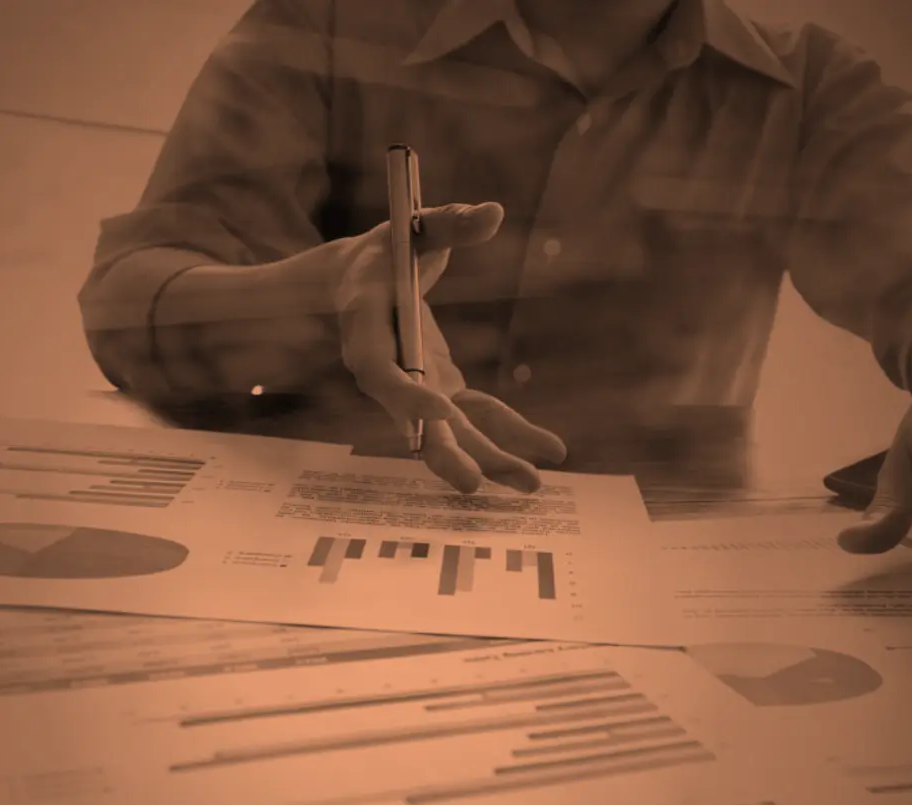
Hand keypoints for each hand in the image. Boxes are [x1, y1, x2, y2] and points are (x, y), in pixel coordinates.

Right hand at [325, 201, 566, 492]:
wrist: (361, 276)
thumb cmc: (389, 247)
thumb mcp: (415, 226)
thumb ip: (452, 222)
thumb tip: (493, 212)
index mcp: (365, 325)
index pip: (379, 370)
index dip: (407, 395)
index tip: (443, 410)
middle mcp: (387, 369)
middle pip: (412, 422)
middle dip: (445, 454)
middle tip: (474, 484)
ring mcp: (416, 386)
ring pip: (451, 433)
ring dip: (489, 458)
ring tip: (532, 484)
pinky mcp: (442, 389)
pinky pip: (478, 416)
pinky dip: (511, 433)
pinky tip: (550, 451)